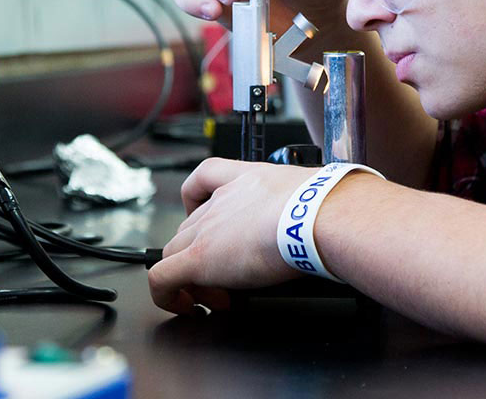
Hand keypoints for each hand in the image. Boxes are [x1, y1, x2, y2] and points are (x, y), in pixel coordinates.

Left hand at [148, 158, 317, 314]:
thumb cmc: (324, 209)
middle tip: (227, 281)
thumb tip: (316, 231)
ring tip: (216, 298)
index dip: (198, 201)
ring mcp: (207, 228)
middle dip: (202, 255)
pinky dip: (166, 295)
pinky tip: (186, 307)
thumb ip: (304, 208)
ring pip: (173, 252)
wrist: (317, 216)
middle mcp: (222, 200)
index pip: (206, 178)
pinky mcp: (198, 257)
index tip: (211, 226)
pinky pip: (161, 277)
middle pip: (190, 227)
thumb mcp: (311, 199)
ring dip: (189, 278)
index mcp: (249, 180)